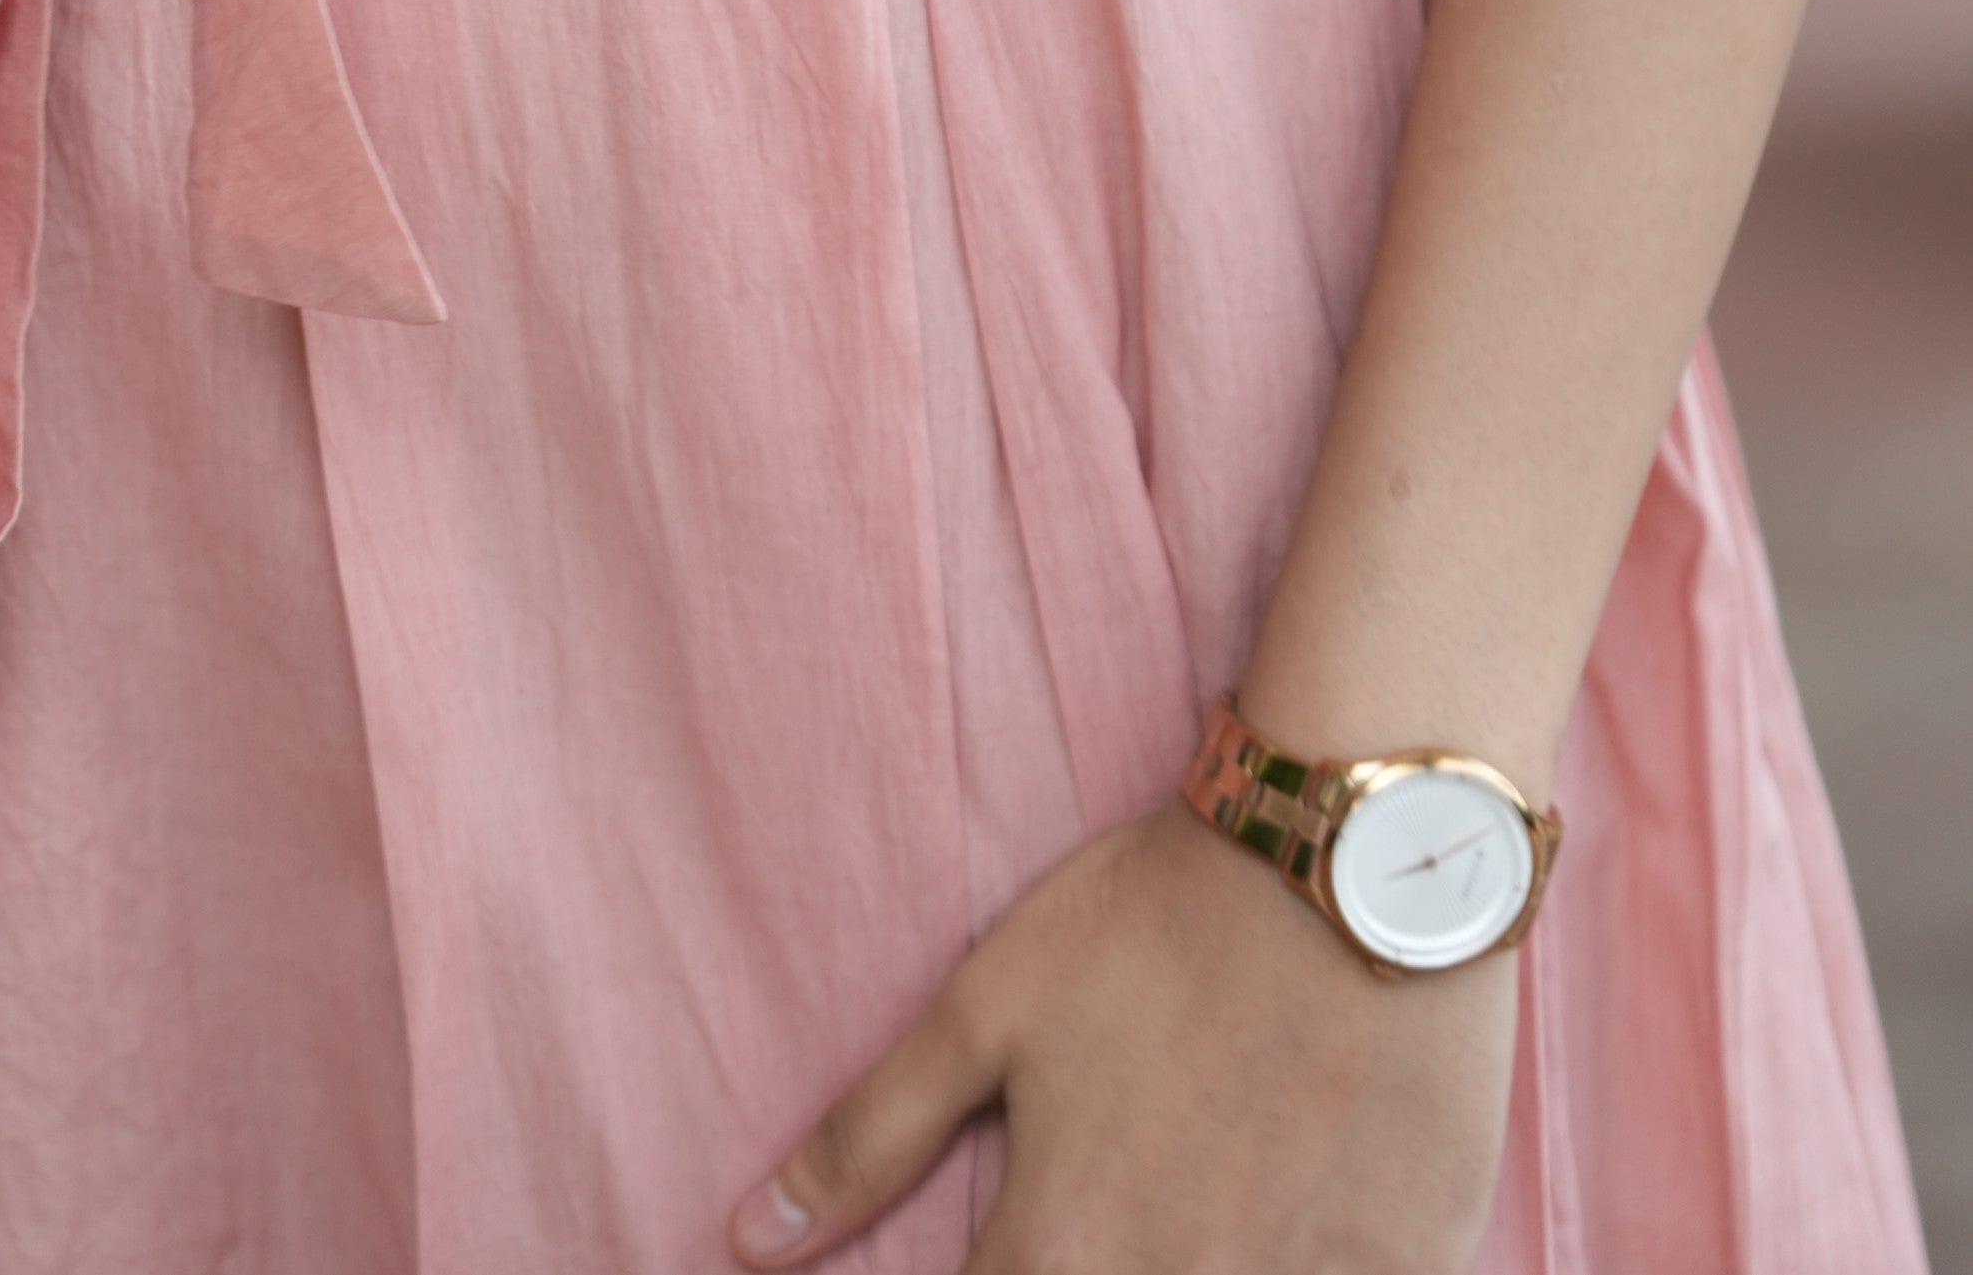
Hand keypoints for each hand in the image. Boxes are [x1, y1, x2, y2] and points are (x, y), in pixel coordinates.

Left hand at [727, 804, 1514, 1270]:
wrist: (1357, 866)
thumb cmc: (1157, 924)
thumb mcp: (988, 1008)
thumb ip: (866, 1141)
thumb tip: (744, 1244)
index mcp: (1060, 1253)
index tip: (992, 1262)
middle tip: (1097, 1216)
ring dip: (1188, 1273)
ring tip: (1176, 1205)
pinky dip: (1303, 1269)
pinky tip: (1283, 1219)